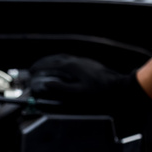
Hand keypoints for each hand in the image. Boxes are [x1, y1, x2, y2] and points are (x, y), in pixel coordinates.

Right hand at [29, 54, 151, 113]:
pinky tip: (62, 68)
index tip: (31, 71)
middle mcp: (76, 61)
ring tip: (46, 66)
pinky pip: (70, 59)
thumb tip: (47, 83)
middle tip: (35, 67)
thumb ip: (61, 88)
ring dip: (52, 61)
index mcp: (71, 66)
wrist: (120, 87)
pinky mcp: (89, 64)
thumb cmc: (100, 92)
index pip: (50, 64)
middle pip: (55, 58)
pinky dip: (61, 62)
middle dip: (44, 62)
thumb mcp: (78, 93)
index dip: (39, 68)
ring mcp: (83, 61)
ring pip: (63, 57)